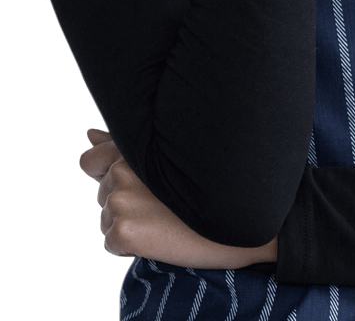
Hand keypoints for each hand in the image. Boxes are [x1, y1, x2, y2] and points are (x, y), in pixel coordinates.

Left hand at [79, 128, 276, 267]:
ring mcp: (120, 200)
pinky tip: (159, 236)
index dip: (108, 173)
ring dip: (128, 222)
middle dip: (126, 201)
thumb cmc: (208, 179)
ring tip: (164, 218)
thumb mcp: (165, 153)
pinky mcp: (123, 231)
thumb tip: (88, 135)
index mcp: (132, 147)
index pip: (92, 161)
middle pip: (103, 194)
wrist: (239, 216)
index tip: (138, 182)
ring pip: (106, 219)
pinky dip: (129, 246)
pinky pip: (111, 244)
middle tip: (164, 203)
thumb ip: (121, 143)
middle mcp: (120, 170)